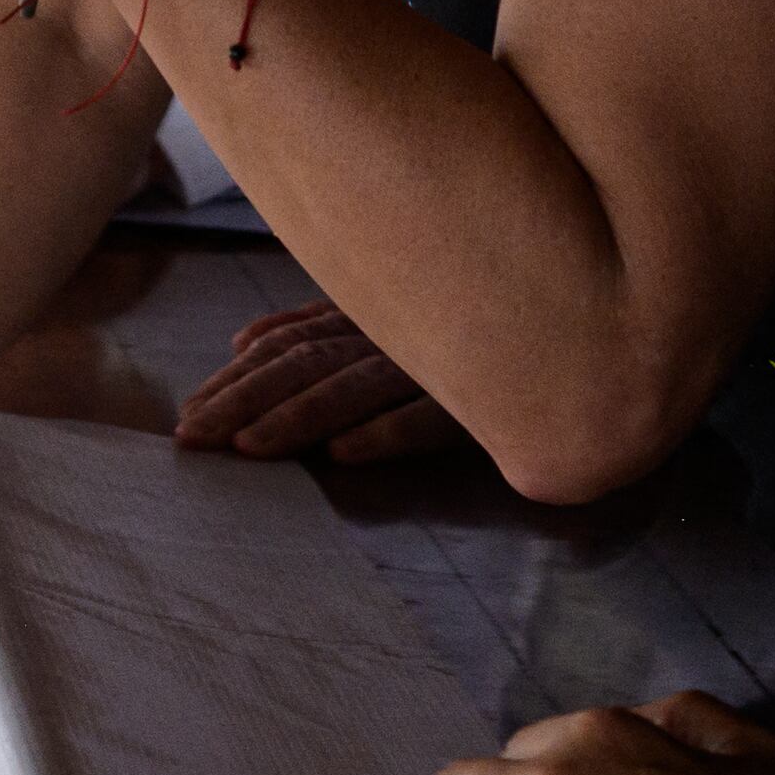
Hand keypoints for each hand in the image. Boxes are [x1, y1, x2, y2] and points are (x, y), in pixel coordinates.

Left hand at [172, 302, 471, 464]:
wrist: (587, 349)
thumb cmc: (473, 336)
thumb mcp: (387, 325)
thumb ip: (318, 328)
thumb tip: (242, 339)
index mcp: (370, 318)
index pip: (288, 347)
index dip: (235, 380)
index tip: (187, 415)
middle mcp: (398, 334)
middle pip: (306, 365)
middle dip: (242, 401)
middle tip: (191, 438)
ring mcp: (441, 363)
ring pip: (357, 387)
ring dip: (299, 417)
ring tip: (250, 448)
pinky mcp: (489, 402)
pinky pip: (434, 415)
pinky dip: (388, 432)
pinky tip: (345, 455)